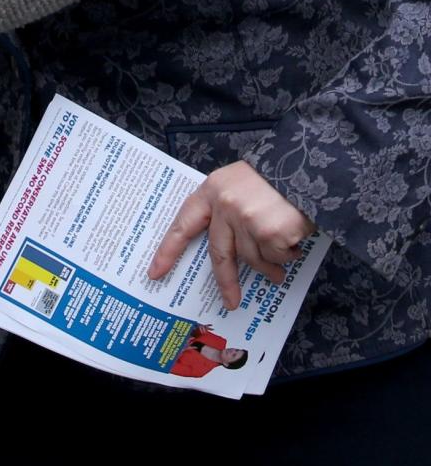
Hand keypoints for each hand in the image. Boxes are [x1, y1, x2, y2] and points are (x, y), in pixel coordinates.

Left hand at [147, 161, 313, 309]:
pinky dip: (287, 255)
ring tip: (283, 255)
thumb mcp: (240, 182)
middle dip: (226, 281)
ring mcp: (246, 220)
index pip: (184, 223)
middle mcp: (225, 205)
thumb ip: (225, 209)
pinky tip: (294, 239)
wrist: (309, 163)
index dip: (169, 250)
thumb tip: (227, 252)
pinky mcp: (269, 233)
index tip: (156, 272)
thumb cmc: (276, 175)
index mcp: (212, 189)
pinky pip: (276, 258)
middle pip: (219, 254)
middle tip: (230, 302)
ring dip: (270, 265)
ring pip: (253, 259)